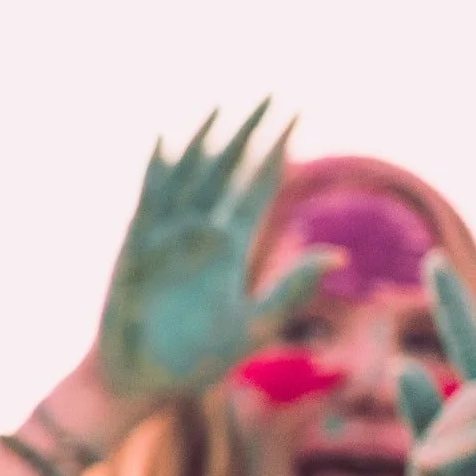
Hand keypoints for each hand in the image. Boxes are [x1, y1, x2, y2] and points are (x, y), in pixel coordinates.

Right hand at [95, 102, 328, 410]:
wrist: (140, 380)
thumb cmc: (193, 362)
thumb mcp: (252, 326)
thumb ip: (290, 290)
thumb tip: (339, 256)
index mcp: (231, 251)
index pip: (258, 188)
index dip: (276, 153)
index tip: (297, 116)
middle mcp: (200, 235)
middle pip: (227, 171)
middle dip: (248, 134)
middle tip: (272, 95)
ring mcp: (167, 238)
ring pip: (189, 178)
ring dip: (205, 143)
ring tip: (222, 108)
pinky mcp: (136, 248)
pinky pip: (148, 202)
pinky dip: (156, 173)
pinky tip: (164, 142)